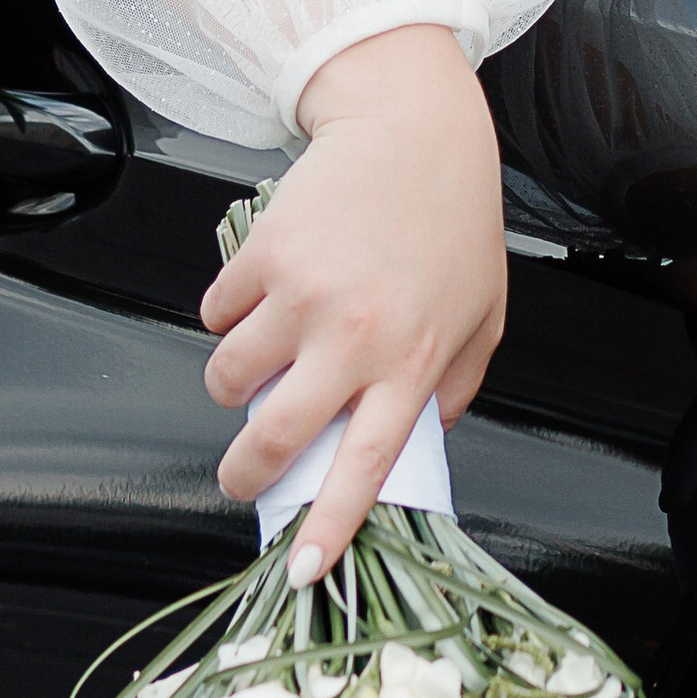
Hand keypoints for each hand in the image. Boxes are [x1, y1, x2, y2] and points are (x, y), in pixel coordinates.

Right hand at [197, 25, 505, 581]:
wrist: (414, 125)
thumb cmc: (454, 217)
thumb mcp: (481, 313)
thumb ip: (454, 385)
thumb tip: (419, 440)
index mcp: (412, 361)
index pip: (367, 467)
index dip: (330, 526)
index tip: (302, 572)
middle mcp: (355, 337)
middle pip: (274, 438)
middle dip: (243, 473)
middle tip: (241, 472)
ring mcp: (304, 295)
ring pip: (228, 377)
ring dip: (231, 380)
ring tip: (260, 353)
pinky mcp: (264, 253)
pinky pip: (215, 312)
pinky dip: (225, 312)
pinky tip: (261, 288)